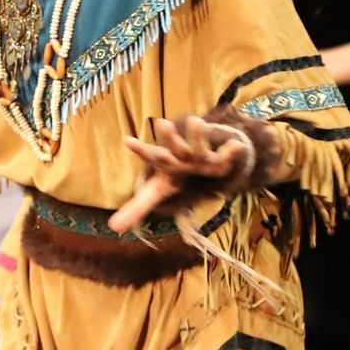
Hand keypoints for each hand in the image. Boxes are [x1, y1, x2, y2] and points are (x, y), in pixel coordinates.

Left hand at [109, 116, 253, 233]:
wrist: (204, 155)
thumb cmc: (176, 174)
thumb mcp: (157, 191)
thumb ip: (136, 207)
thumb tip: (113, 228)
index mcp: (164, 163)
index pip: (150, 155)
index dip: (140, 150)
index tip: (127, 140)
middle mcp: (181, 155)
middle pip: (173, 147)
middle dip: (169, 137)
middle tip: (161, 122)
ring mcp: (201, 155)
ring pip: (198, 144)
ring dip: (198, 134)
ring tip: (197, 122)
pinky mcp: (221, 158)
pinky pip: (227, 154)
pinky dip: (231, 150)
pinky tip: (236, 146)